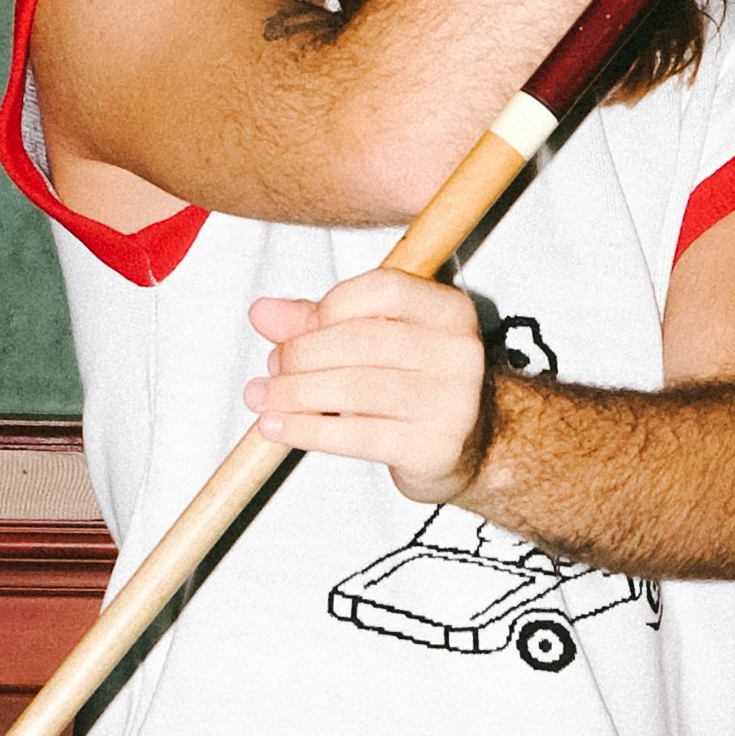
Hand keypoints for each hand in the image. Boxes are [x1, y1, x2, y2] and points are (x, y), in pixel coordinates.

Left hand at [246, 273, 489, 501]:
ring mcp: (451, 402)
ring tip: (264, 398)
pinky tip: (278, 427)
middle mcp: (457, 352)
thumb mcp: (376, 340)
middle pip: (361, 340)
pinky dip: (308, 430)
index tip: (293, 331)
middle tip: (272, 369)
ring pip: (354, 389)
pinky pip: (357, 436)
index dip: (328, 307)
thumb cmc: (415, 384)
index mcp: (448, 311)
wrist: (472, 447)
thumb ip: (321, 321)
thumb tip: (262, 312)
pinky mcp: (434, 447)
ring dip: (295, 394)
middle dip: (301, 354)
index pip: (383, 288)